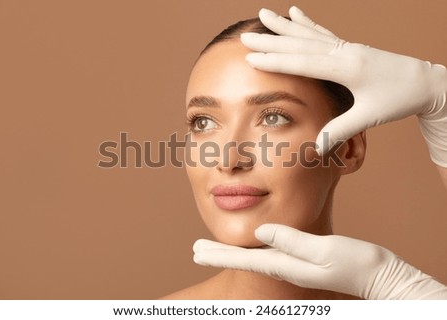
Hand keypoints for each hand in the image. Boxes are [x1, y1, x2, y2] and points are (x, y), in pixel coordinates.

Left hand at [193, 224, 446, 299]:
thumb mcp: (324, 250)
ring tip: (215, 248)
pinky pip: (271, 251)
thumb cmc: (356, 263)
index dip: (219, 254)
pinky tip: (253, 242)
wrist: (379, 276)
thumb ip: (291, 241)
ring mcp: (295, 264)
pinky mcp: (304, 259)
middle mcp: (286, 266)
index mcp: (287, 264)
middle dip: (219, 255)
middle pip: (244, 259)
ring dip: (232, 252)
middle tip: (196, 250)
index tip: (197, 251)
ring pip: (254, 255)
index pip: (245, 259)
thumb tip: (260, 231)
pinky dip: (254, 246)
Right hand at [240, 7, 446, 166]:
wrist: (424, 82)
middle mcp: (343, 52)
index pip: (302, 63)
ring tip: (263, 14)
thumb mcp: (369, 117)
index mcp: (346, 68)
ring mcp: (346, 46)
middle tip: (245, 37)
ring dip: (283, 26)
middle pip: (300, 44)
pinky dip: (306, 23)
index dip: (275, 61)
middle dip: (271, 41)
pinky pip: (322, 32)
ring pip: (308, 33)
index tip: (251, 58)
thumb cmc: (398, 99)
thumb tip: (315, 147)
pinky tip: (294, 13)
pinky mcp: (349, 46)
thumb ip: (340, 129)